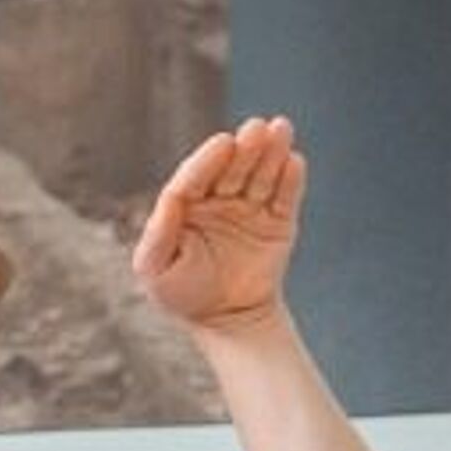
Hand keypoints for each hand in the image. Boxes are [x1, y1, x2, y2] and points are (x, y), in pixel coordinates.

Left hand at [130, 117, 305, 337]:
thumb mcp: (156, 267)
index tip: (225, 143)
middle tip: (257, 129)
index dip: (209, 159)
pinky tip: (295, 162)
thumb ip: (159, 232)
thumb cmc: (183, 294)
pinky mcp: (277, 223)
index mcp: (186, 205)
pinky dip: (291, 181)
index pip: (196, 176)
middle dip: (245, 148)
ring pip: (260, 175)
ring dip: (271, 152)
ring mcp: (249, 209)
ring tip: (281, 129)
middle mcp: (218, 199)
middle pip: (232, 168)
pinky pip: (285, 199)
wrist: (227, 322)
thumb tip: (172, 196)